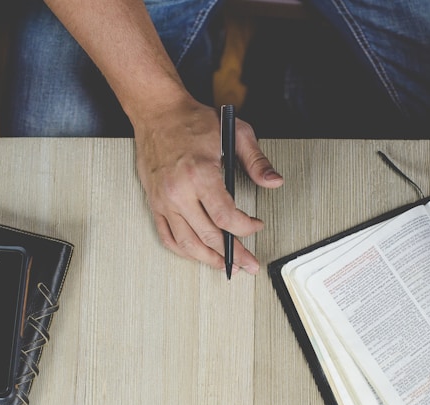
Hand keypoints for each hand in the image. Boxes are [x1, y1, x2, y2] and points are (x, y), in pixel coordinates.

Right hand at [133, 96, 282, 274]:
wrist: (158, 113)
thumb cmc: (192, 122)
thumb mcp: (235, 133)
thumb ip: (256, 161)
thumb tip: (274, 181)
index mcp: (200, 174)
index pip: (226, 217)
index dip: (245, 229)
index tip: (256, 226)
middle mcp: (179, 192)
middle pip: (209, 236)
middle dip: (234, 254)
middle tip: (248, 263)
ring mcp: (164, 200)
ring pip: (187, 243)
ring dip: (209, 260)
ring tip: (226, 266)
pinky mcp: (155, 203)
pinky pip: (168, 237)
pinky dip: (184, 251)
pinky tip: (198, 255)